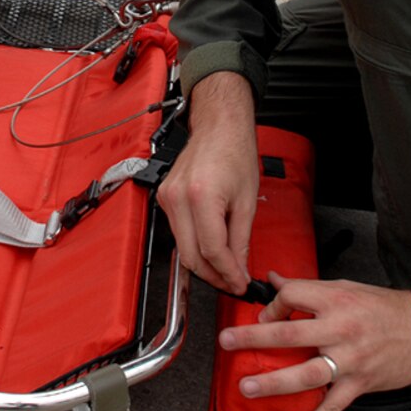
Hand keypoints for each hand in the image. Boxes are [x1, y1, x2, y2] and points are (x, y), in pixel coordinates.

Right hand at [155, 71, 258, 295]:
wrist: (218, 126)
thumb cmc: (235, 152)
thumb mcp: (246, 200)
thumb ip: (241, 240)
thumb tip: (238, 269)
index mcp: (201, 195)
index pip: (212, 250)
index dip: (228, 273)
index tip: (240, 284)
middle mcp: (178, 198)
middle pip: (191, 256)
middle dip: (214, 276)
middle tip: (233, 283)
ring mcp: (167, 197)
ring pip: (182, 248)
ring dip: (204, 263)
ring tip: (227, 268)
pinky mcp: (164, 198)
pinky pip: (178, 233)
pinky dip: (195, 246)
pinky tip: (213, 248)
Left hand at [220, 273, 410, 410]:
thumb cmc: (384, 307)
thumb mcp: (346, 287)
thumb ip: (309, 288)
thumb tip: (275, 279)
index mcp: (336, 300)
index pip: (292, 297)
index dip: (272, 305)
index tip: (263, 316)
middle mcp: (341, 329)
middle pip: (290, 333)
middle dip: (255, 339)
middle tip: (227, 342)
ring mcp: (350, 361)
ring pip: (307, 373)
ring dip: (275, 383)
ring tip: (247, 388)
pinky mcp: (359, 385)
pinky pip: (332, 408)